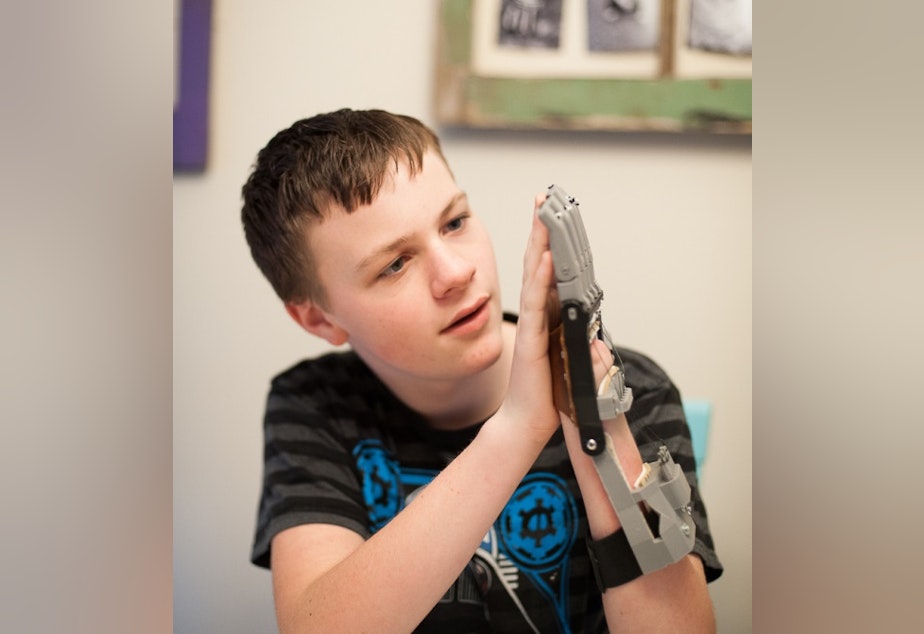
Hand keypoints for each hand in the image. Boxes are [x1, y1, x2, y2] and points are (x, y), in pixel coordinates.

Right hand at [496, 204, 560, 442]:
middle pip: (537, 264)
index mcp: (547, 316)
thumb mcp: (567, 358)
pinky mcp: (533, 339)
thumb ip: (575, 338)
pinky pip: (537, 303)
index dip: (549, 241)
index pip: (547, 271)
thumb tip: (591, 326)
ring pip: (535, 276)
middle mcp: (538, 315)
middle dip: (540, 229)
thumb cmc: (545, 394)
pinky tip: (543, 257)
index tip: (552, 213)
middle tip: (542, 198)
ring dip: (539, 244)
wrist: (527, 423)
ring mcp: (533, 325)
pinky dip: (540, 279)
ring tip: (543, 215)